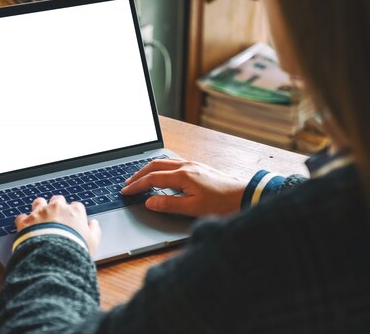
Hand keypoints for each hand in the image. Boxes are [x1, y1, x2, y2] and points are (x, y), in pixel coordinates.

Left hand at [15, 195, 101, 255]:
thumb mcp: (92, 243)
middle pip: (57, 200)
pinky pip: (22, 217)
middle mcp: (57, 208)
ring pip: (39, 202)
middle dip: (57, 207)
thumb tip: (94, 224)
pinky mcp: (26, 221)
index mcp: (74, 212)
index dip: (73, 213)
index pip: (76, 206)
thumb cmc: (75, 249)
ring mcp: (40, 213)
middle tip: (56, 218)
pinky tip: (25, 228)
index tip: (72, 221)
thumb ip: (94, 231)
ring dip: (39, 208)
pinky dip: (23, 222)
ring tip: (39, 218)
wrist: (53, 257)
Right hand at [121, 158, 244, 216]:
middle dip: (138, 174)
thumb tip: (149, 202)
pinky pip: (173, 162)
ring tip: (140, 177)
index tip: (125, 191)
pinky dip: (161, 167)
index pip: (152, 179)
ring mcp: (192, 165)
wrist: (244, 195)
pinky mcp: (198, 167)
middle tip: (127, 183)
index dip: (136, 185)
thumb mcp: (193, 208)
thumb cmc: (222, 203)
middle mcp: (186, 166)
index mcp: (182, 176)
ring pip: (164, 162)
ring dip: (149, 169)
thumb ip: (168, 204)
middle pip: (155, 166)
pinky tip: (161, 173)